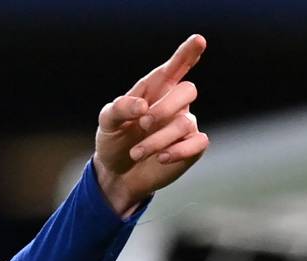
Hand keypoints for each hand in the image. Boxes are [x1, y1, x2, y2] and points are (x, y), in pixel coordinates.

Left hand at [93, 34, 208, 216]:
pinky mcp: (191, 147)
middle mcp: (174, 104)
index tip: (198, 40)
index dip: (187, 53)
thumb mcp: (107, 123)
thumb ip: (120, 108)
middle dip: (165, 107)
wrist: (117, 173)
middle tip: (143, 123)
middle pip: (187, 91)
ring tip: (136, 152)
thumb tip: (142, 105)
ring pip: (184, 123)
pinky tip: (161, 158)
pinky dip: (178, 151)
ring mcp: (184, 125)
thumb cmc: (114, 140)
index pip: (175, 67)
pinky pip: (198, 143)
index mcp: (155, 90)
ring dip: (157, 140)